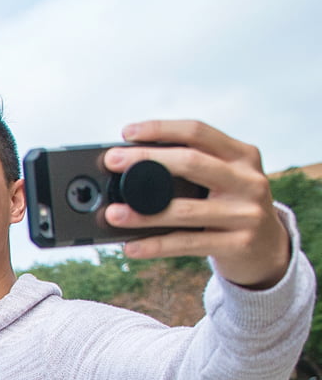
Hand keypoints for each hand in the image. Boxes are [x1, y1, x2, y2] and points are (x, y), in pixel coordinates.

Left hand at [103, 120, 290, 289]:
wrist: (268, 249)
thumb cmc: (230, 208)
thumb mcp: (223, 181)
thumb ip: (192, 170)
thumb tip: (128, 170)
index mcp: (242, 156)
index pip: (199, 132)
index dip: (161, 129)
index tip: (127, 132)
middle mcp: (249, 180)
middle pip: (192, 162)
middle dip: (146, 160)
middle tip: (112, 162)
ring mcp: (247, 213)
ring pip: (186, 210)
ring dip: (143, 213)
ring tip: (112, 213)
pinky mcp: (238, 244)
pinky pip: (187, 244)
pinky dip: (155, 245)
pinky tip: (131, 247)